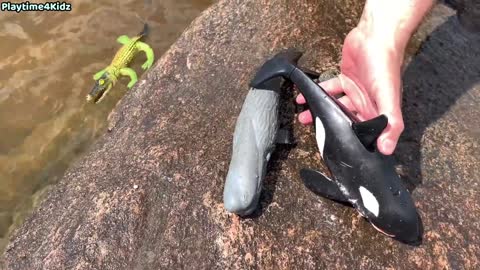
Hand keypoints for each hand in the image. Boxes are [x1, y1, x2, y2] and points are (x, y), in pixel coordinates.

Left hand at [296, 26, 404, 154]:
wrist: (375, 37)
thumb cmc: (385, 66)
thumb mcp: (388, 98)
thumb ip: (390, 124)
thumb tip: (387, 149)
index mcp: (378, 113)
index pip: (367, 134)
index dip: (356, 144)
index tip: (339, 152)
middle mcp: (366, 105)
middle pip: (347, 122)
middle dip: (331, 128)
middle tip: (314, 135)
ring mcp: (354, 92)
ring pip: (335, 107)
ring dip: (320, 112)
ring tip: (304, 118)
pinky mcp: (344, 79)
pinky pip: (329, 90)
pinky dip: (316, 94)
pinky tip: (304, 97)